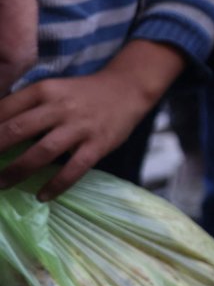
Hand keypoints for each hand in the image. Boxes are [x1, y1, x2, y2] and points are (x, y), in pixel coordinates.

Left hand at [0, 39, 183, 198]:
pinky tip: (42, 196)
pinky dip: (57, 184)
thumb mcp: (52, 89)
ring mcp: (81, 126)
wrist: (127, 89)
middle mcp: (60, 106)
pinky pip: (75, 168)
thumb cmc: (81, 93)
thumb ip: (25, 106)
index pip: (5, 108)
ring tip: (1, 185)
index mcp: (44, 90)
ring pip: (43, 151)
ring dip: (17, 170)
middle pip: (18, 129)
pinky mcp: (98, 144)